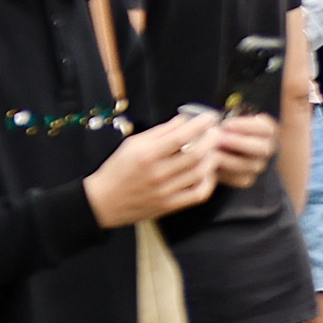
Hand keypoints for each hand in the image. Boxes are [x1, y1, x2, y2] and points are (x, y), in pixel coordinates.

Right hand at [85, 112, 220, 226]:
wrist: (105, 200)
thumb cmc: (117, 169)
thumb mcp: (131, 144)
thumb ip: (159, 132)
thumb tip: (182, 121)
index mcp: (146, 154)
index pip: (179, 137)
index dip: (198, 126)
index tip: (209, 118)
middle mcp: (158, 173)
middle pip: (195, 155)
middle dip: (211, 141)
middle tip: (217, 132)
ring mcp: (166, 191)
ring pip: (200, 174)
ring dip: (212, 159)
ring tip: (214, 150)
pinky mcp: (171, 205)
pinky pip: (198, 194)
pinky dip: (208, 182)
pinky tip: (207, 172)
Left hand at [205, 108, 278, 185]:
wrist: (208, 143)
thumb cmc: (217, 126)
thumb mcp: (224, 118)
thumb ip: (226, 120)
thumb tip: (216, 122)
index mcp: (264, 130)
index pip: (266, 128)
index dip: (247, 126)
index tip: (225, 124)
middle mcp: (265, 148)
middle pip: (264, 148)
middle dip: (240, 143)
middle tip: (219, 139)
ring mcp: (258, 165)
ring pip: (251, 165)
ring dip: (229, 159)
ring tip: (211, 152)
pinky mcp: (246, 179)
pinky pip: (240, 179)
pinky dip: (224, 173)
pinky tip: (211, 164)